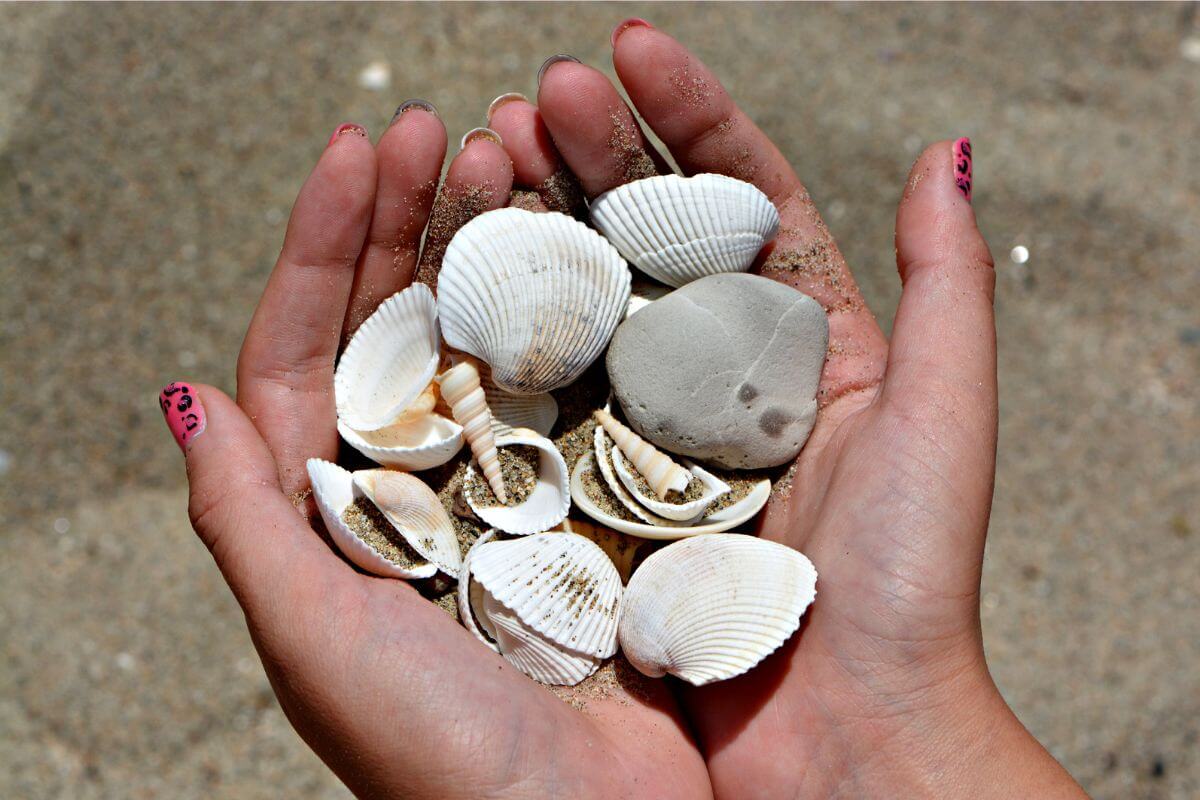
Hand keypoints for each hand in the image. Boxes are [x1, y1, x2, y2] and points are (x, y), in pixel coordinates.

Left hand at [159, 111, 709, 797]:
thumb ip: (249, 524)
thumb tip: (182, 397)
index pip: (307, 352)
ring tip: (508, 162)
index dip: (322, 247)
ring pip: (486, 343)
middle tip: (434, 131)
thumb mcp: (316, 644)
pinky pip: (573, 392)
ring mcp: (509, 489)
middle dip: (405, 222)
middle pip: (396, 328)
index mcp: (338, 515)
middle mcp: (419, 490)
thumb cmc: (443, 767)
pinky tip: (586, 257)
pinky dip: (576, 321)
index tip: (358, 154)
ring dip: (490, 251)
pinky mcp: (591, 504)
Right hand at [488, 20, 1088, 798]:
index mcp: (799, 346)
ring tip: (482, 152)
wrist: (838, 749)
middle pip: (645, 239)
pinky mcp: (590, 494)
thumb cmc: (904, 594)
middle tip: (533, 96)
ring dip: (533, 224)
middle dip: (591, 155)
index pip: (740, 199)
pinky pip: (539, 398)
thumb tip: (949, 153)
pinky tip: (458, 272)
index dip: (687, 116)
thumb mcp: (943, 419)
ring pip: (581, 305)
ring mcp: (644, 433)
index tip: (629, 48)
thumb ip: (948, 283)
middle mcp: (715, 380)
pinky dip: (500, 331)